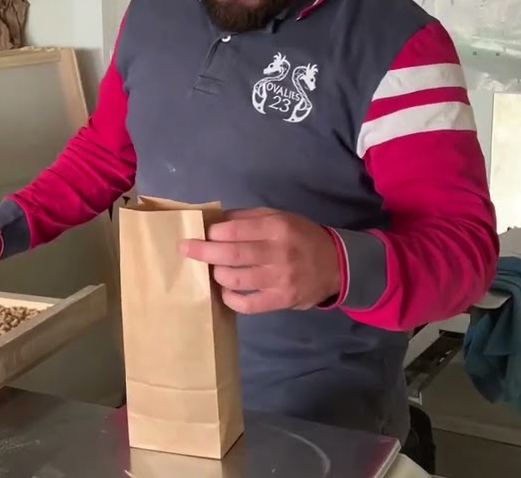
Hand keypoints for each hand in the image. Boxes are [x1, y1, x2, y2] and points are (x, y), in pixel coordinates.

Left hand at [181, 207, 341, 313]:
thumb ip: (247, 217)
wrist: (336, 265)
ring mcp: (280, 279)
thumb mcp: (279, 217)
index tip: (199, 233)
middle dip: (202, 252)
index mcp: (277, 227)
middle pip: (231, 254)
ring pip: (235, 279)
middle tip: (185, 250)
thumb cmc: (301, 237)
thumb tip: (213, 221)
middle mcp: (278, 253)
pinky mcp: (281, 300)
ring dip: (216, 274)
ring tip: (212, 270)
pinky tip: (225, 291)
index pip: (235, 229)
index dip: (212, 232)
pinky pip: (247, 304)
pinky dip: (230, 299)